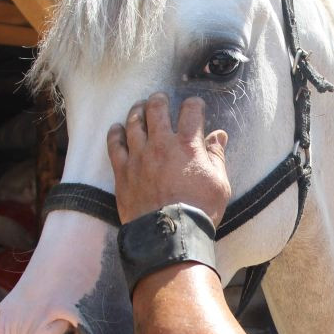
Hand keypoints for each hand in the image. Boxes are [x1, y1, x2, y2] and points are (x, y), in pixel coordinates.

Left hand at [107, 93, 230, 227]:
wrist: (170, 234)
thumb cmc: (199, 210)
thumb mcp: (219, 183)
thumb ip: (217, 156)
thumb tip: (219, 136)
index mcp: (188, 145)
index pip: (191, 111)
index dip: (194, 104)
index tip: (195, 105)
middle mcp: (161, 144)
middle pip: (157, 109)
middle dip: (159, 100)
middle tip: (160, 99)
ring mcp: (139, 156)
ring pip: (134, 122)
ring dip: (137, 111)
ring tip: (139, 107)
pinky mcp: (123, 171)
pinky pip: (115, 145)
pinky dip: (115, 134)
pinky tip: (117, 128)